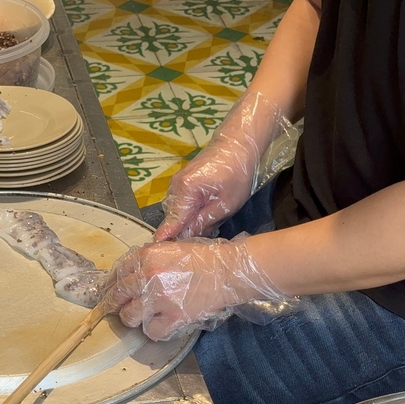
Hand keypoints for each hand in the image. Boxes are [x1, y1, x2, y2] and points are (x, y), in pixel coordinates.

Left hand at [101, 237, 282, 339]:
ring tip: (139, 316)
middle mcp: (148, 277)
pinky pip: (151, 331)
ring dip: (132, 317)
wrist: (227, 272)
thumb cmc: (204, 258)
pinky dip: (153, 330)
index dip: (111, 283)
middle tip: (113, 308)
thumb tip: (131, 273)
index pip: (118, 272)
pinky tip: (159, 324)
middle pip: (117, 295)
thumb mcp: (171, 248)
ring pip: (129, 316)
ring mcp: (159, 299)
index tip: (110, 290)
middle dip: (113, 303)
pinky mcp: (173, 318)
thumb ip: (150, 258)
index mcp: (147, 256)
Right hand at [154, 91, 296, 241]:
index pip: (171, 223)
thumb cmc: (237, 174)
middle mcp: (174, 187)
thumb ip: (204, 222)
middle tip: (198, 246)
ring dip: (187, 223)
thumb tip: (187, 239)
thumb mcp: (226, 204)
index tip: (166, 258)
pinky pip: (181, 204)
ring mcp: (176, 183)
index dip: (167, 242)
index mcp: (184, 191)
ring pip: (177, 212)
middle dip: (182, 233)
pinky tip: (204, 217)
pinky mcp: (182, 182)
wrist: (238, 144)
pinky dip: (190, 213)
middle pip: (172, 219)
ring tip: (205, 231)